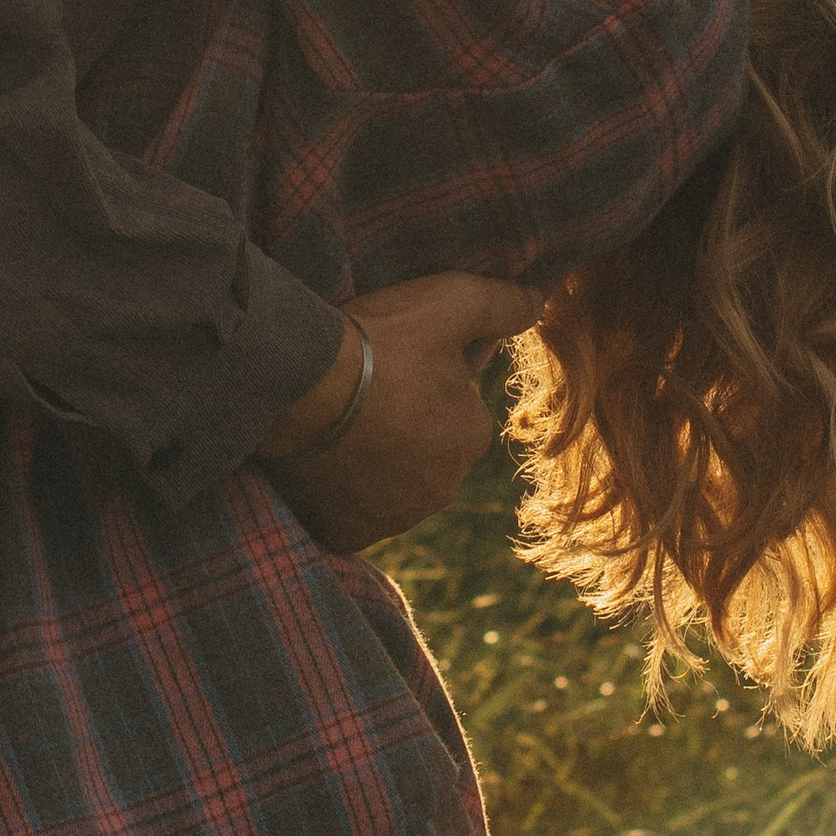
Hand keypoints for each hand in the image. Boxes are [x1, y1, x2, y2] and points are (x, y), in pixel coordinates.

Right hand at [258, 273, 541, 555]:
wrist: (297, 386)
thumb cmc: (377, 342)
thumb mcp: (449, 302)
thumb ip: (500, 305)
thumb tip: (538, 303)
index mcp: (471, 436)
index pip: (458, 411)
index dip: (425, 384)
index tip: (390, 365)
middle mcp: (441, 488)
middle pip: (425, 453)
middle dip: (403, 430)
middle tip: (360, 394)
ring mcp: (393, 517)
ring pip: (390, 485)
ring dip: (373, 463)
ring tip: (334, 424)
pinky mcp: (349, 533)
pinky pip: (351, 514)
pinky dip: (340, 495)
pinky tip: (321, 460)